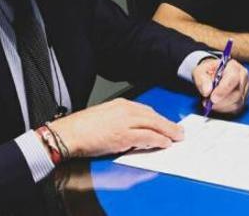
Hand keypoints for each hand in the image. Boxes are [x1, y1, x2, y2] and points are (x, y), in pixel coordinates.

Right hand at [48, 98, 183, 158]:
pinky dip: (158, 140)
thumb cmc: (82, 128)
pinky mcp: (124, 135)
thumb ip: (120, 121)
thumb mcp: (105, 117)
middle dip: (168, 124)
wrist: (69, 133)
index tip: (166, 124)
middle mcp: (125, 110)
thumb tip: (133, 131)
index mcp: (120, 104)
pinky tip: (165, 143)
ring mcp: (125, 122)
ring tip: (177, 138)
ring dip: (168, 132)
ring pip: (153, 125)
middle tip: (179, 131)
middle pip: (153, 116)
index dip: (158, 119)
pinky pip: (147, 137)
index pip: (145, 110)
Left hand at [192, 58, 248, 113]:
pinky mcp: (244, 99)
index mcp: (233, 66)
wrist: (212, 76)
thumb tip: (207, 91)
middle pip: (237, 93)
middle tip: (208, 103)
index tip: (212, 98)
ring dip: (222, 106)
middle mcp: (243, 76)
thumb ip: (202, 79)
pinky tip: (216, 106)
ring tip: (210, 104)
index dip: (223, 90)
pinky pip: (236, 108)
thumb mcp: (200, 71)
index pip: (233, 78)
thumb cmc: (208, 72)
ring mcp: (245, 88)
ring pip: (237, 103)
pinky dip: (225, 109)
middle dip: (221, 101)